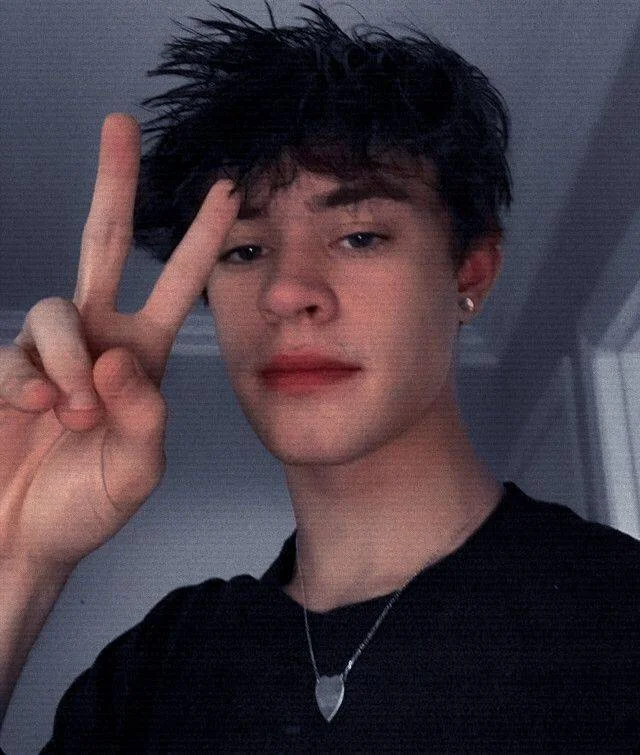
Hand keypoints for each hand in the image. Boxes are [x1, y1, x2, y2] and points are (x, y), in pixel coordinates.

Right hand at [0, 113, 238, 572]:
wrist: (25, 538)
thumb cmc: (86, 508)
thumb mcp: (137, 472)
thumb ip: (143, 417)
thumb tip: (114, 357)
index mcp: (144, 356)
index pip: (178, 284)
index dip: (200, 237)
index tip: (226, 189)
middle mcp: (99, 340)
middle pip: (104, 244)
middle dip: (114, 186)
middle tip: (122, 124)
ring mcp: (50, 350)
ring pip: (56, 311)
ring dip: (65, 364)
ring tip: (72, 416)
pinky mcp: (7, 365)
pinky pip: (17, 352)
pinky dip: (30, 383)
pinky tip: (35, 414)